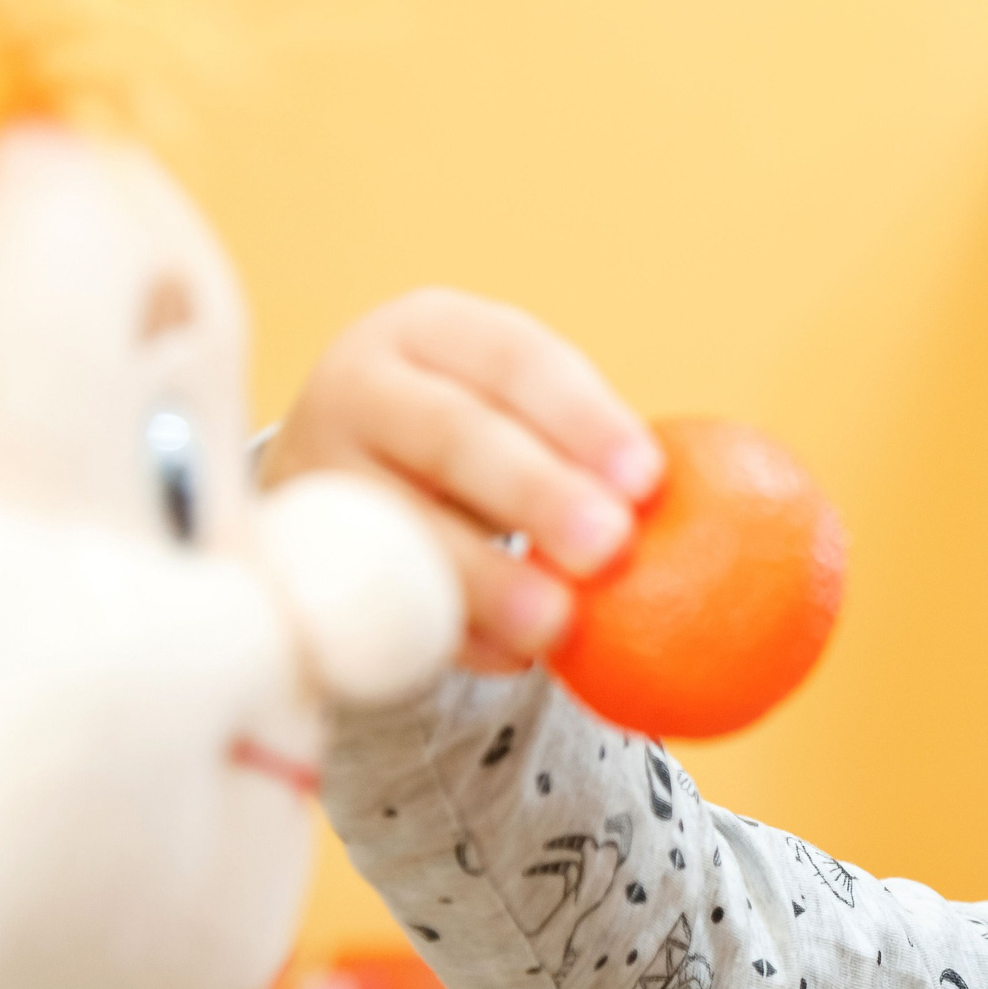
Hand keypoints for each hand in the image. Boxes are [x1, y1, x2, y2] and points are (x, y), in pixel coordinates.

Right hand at [259, 289, 661, 671]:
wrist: (329, 479)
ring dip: (487, 579)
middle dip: (535, 491)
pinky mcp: (292, 556)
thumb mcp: (505, 408)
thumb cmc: (464, 441)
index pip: (513, 358)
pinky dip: (452, 634)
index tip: (647, 477)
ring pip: (403, 525)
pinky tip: (515, 656)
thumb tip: (695, 505)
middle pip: (451, 435)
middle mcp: (360, 387)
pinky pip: (375, 599)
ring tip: (559, 620)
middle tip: (609, 544)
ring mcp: (315, 472)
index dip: (582, 416)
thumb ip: (578, 445)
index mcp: (431, 331)